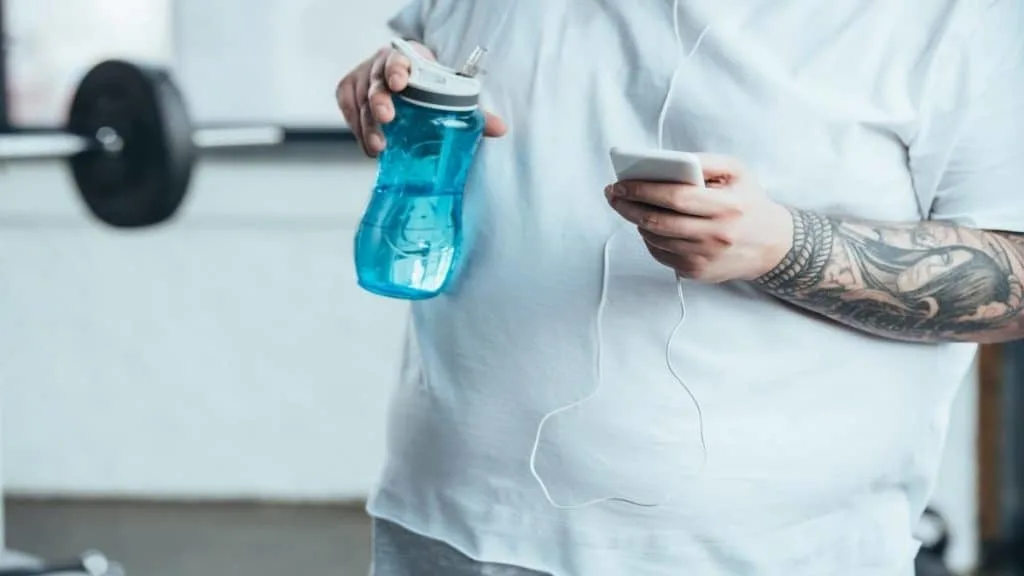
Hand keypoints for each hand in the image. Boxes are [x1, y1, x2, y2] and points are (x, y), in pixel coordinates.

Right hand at [335, 42, 507, 156]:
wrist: (407, 81)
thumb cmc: (427, 86)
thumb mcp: (448, 92)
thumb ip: (473, 111)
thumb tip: (499, 129)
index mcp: (407, 59)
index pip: (397, 59)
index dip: (397, 69)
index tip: (401, 82)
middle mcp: (379, 66)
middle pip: (375, 83)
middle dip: (379, 102)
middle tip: (387, 118)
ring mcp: (362, 80)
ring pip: (360, 101)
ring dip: (368, 125)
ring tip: (378, 146)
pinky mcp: (349, 94)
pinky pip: (349, 112)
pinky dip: (357, 130)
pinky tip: (369, 145)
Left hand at [605, 154, 793, 282]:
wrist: (772, 246)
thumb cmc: (749, 203)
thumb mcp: (737, 173)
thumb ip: (705, 162)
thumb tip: (667, 161)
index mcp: (726, 207)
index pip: (675, 198)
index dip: (643, 190)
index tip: (621, 183)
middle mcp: (715, 235)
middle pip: (658, 221)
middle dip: (628, 206)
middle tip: (613, 195)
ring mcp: (704, 258)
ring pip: (655, 239)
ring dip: (636, 221)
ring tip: (627, 206)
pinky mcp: (696, 272)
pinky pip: (661, 254)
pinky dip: (649, 238)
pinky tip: (647, 225)